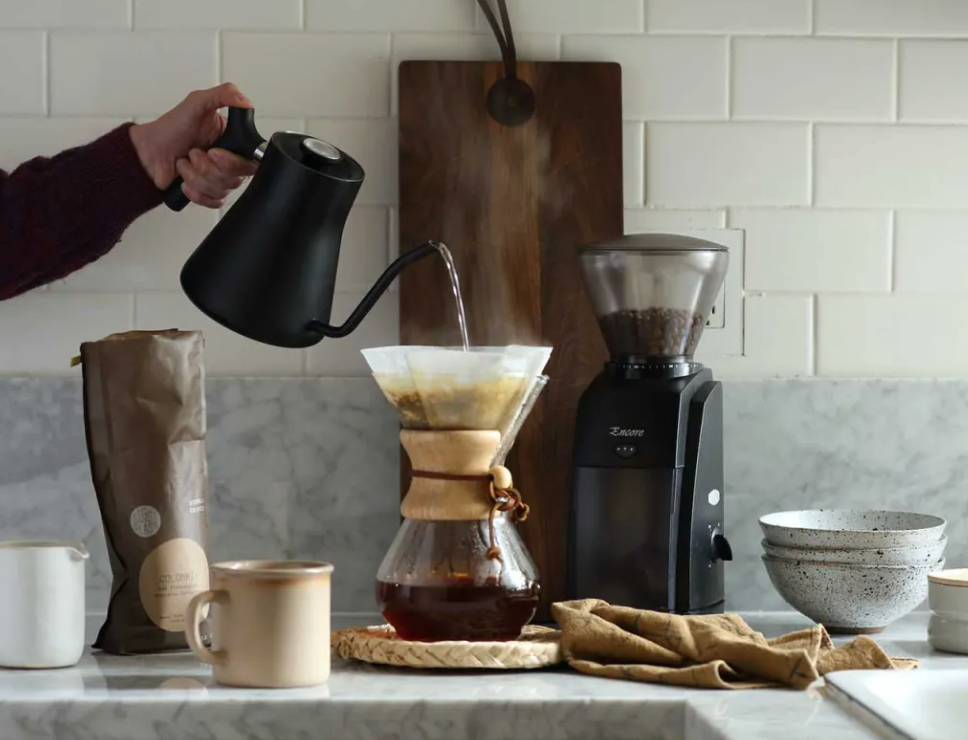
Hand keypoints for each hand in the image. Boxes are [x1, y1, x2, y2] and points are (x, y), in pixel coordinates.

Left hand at [129, 83, 258, 208]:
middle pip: (235, 178)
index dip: (232, 162)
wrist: (148, 153)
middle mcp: (229, 162)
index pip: (250, 162)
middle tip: (193, 153)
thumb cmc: (170, 129)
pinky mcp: (209, 194)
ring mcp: (219, 180)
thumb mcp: (196, 103)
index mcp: (232, 142)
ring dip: (195, 176)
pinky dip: (195, 191)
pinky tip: (185, 179)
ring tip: (185, 163)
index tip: (214, 152)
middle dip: (207, 167)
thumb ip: (223, 95)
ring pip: (220, 190)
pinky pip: (212, 202)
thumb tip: (245, 101)